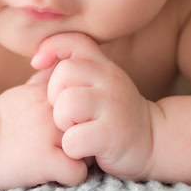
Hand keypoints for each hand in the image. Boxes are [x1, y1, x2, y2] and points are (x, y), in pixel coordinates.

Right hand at [0, 79, 88, 190]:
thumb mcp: (19, 94)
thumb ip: (42, 83)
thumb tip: (56, 72)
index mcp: (49, 93)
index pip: (86, 100)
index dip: (85, 116)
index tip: (78, 127)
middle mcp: (54, 110)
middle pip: (93, 124)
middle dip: (88, 136)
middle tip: (77, 148)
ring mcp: (51, 135)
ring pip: (91, 147)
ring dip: (83, 158)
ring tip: (67, 162)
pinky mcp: (47, 160)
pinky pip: (79, 173)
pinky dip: (72, 178)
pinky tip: (58, 176)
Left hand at [29, 32, 156, 180]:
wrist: (153, 141)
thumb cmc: (113, 114)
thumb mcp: (99, 85)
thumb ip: (74, 72)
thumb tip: (37, 61)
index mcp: (104, 67)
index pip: (73, 41)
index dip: (50, 48)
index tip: (39, 65)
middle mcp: (111, 80)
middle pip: (62, 75)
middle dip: (54, 97)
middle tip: (68, 113)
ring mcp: (113, 107)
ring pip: (66, 106)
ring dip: (63, 123)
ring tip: (75, 130)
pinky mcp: (112, 135)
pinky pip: (73, 139)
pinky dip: (71, 148)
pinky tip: (84, 149)